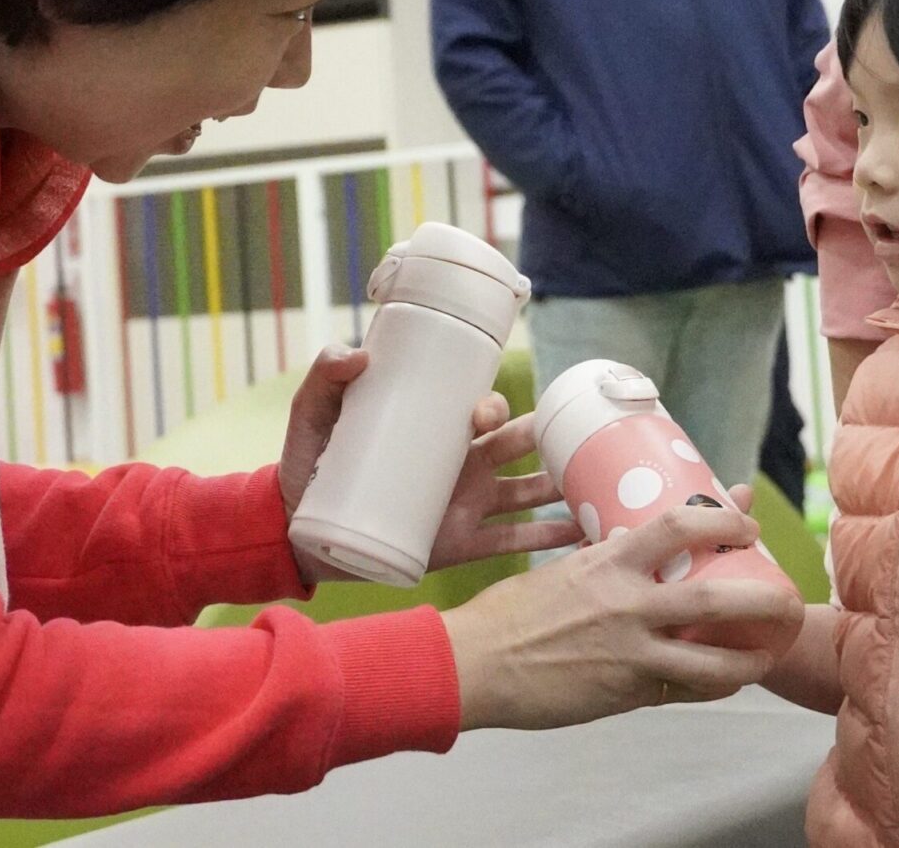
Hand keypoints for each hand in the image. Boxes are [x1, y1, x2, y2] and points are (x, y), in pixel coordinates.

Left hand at [278, 347, 582, 583]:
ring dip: (563, 487)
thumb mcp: (312, 413)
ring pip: (528, 492)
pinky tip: (585, 535)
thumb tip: (356, 353)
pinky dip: (550, 539)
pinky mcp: (462, 545)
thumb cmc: (310, 460)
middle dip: (547, 441)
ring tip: (600, 485)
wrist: (297, 526)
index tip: (484, 415)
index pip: (483, 413)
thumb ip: (325, 376)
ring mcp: (467, 505)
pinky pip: (515, 541)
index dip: (494, 409)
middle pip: (519, 447)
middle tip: (567, 442)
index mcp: (440, 429)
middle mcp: (464, 464)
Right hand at [441, 504, 804, 731]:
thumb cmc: (511, 613)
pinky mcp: (626, 693)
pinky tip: (727, 680)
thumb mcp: (563, 568)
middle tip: (789, 595)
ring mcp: (630, 653)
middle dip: (765, 597)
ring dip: (752, 658)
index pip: (681, 525)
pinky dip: (712, 686)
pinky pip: (685, 691)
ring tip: (772, 650)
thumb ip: (606, 557)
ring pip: (714, 660)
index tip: (747, 523)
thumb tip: (638, 538)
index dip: (725, 521)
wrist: (476, 664)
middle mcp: (628, 604)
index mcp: (610, 560)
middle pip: (717, 595)